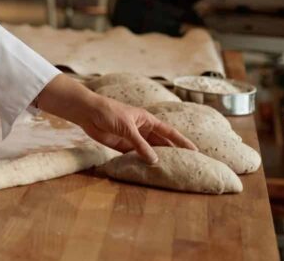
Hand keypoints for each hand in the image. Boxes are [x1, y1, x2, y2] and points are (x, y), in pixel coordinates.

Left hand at [35, 74, 195, 163]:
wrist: (88, 112)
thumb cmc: (109, 112)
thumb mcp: (128, 128)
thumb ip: (140, 144)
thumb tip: (154, 160)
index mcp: (147, 120)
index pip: (169, 132)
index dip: (181, 141)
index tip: (195, 150)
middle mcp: (142, 129)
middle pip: (160, 143)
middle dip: (171, 153)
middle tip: (185, 165)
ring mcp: (132, 138)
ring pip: (148, 151)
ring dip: (156, 159)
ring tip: (169, 171)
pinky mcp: (121, 145)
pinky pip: (135, 155)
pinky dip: (141, 162)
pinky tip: (148, 171)